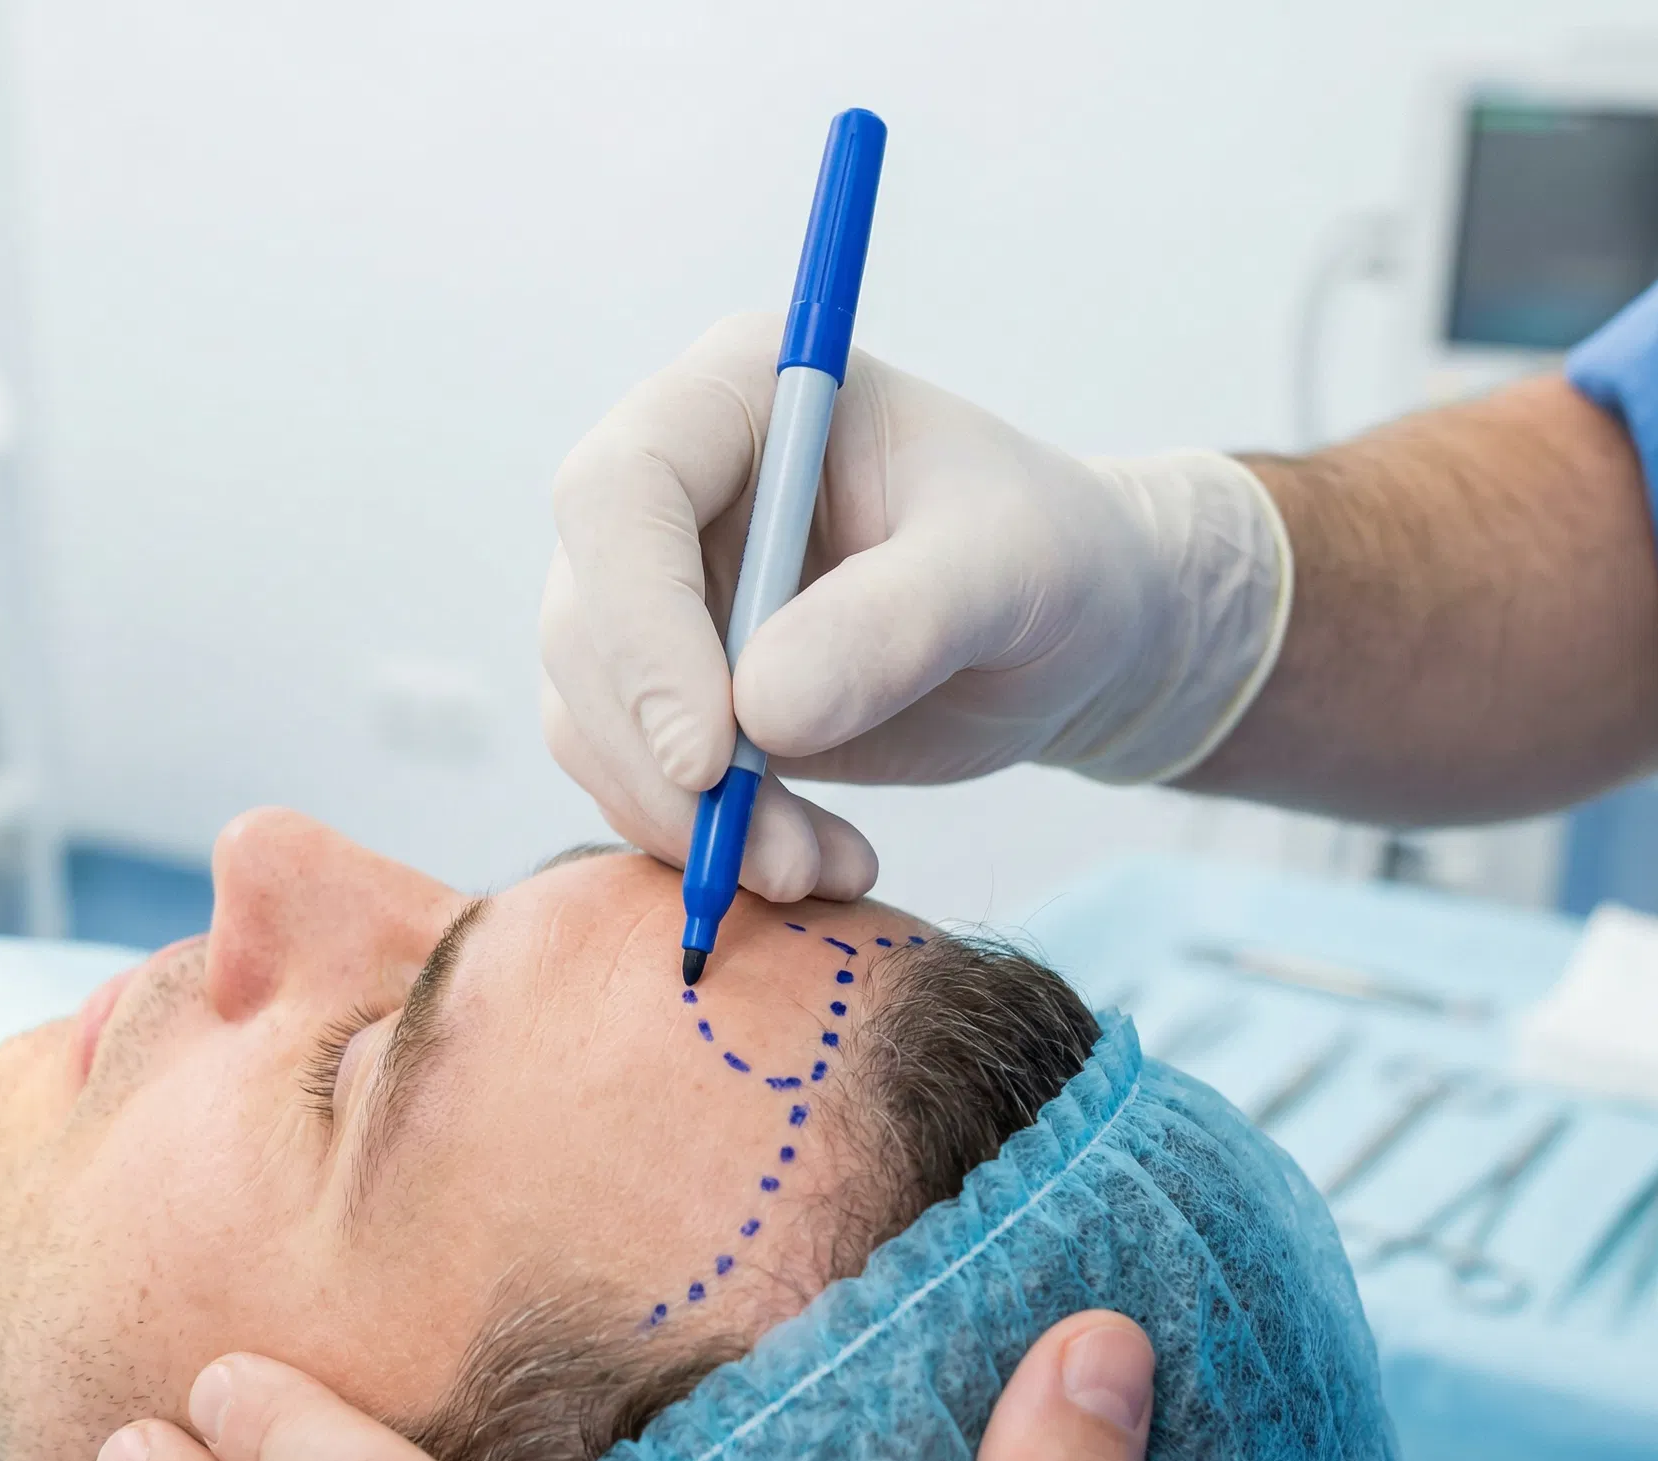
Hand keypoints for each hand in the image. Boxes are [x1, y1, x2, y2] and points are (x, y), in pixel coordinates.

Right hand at [539, 313, 1290, 900]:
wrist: (1070, 636)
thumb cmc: (1055, 561)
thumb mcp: (1012, 572)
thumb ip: (898, 622)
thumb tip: (761, 710)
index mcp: (741, 393)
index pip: (618, 495)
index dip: (639, 627)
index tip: (711, 754)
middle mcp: (675, 486)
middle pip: (586, 623)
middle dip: (662, 761)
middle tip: (773, 857)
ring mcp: (661, 594)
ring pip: (594, 717)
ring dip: (686, 821)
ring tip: (816, 868)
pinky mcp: (674, 690)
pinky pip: (637, 777)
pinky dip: (710, 842)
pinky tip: (817, 862)